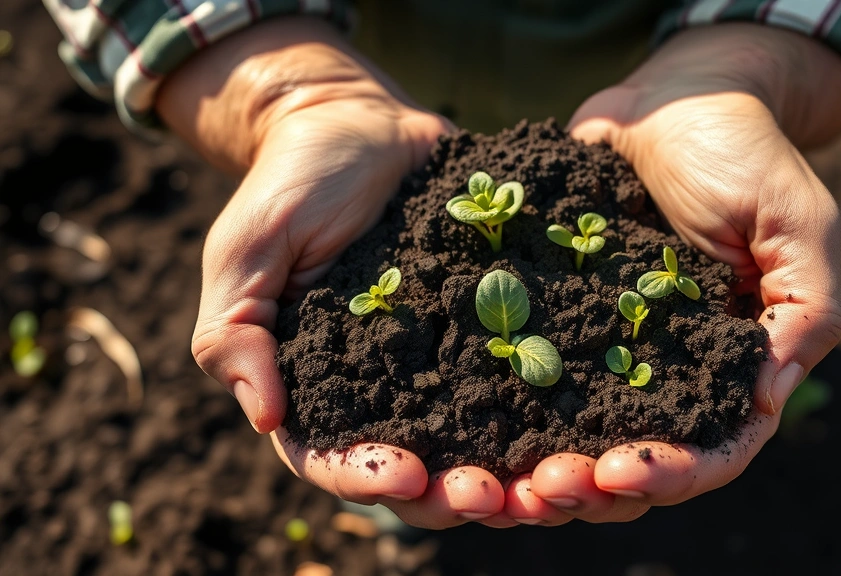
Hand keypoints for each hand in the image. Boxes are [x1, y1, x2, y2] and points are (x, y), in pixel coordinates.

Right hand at [158, 18, 505, 528]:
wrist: (358, 122)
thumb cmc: (288, 187)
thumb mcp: (244, 255)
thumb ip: (236, 335)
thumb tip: (266, 417)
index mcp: (317, 385)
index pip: (333, 457)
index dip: (367, 478)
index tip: (406, 475)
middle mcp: (384, 386)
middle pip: (418, 470)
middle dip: (452, 496)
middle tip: (491, 496)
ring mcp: (444, 358)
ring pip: (478, 439)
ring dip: (511, 471)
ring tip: (545, 480)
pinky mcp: (492, 323)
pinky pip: (525, 372)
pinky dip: (551, 407)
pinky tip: (584, 419)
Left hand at [502, 24, 840, 524]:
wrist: (671, 98)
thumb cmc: (743, 152)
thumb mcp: (797, 221)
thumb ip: (805, 307)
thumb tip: (770, 395)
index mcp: (732, 364)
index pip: (714, 449)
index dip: (671, 474)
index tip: (618, 471)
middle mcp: (668, 371)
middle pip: (636, 462)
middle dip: (592, 489)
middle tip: (540, 491)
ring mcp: (609, 349)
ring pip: (577, 437)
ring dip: (541, 469)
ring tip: (500, 483)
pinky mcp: (557, 318)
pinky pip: (530, 376)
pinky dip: (502, 411)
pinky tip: (465, 421)